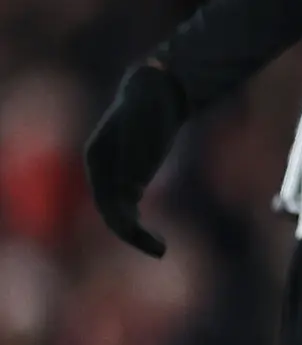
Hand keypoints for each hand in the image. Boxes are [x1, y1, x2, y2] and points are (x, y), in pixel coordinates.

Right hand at [85, 60, 188, 258]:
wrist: (156, 94)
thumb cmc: (148, 108)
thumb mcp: (143, 126)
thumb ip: (135, 153)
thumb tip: (130, 189)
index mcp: (97, 160)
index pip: (103, 199)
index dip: (120, 220)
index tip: (139, 234)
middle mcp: (101, 172)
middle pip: (110, 211)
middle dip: (132, 233)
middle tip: (160, 250)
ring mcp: (114, 177)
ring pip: (119, 214)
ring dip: (137, 234)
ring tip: (161, 249)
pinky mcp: (130, 180)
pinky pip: (130, 210)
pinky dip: (140, 225)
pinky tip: (157, 240)